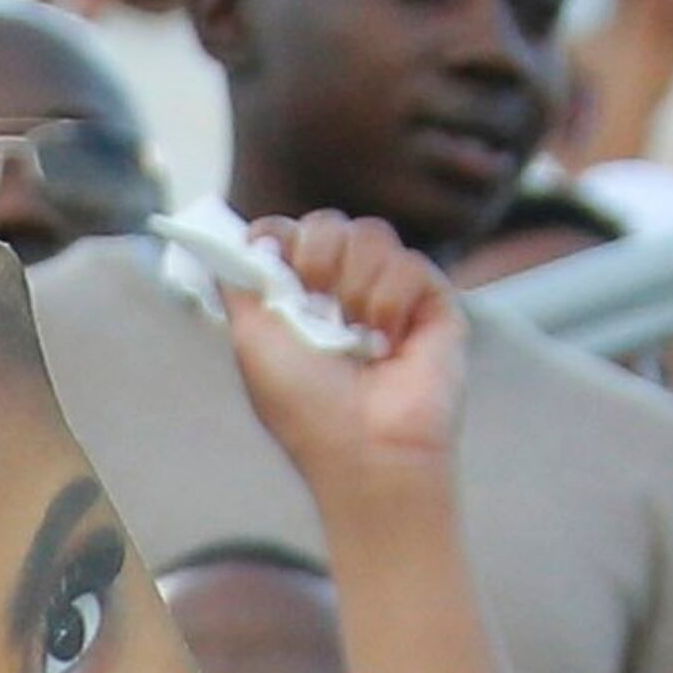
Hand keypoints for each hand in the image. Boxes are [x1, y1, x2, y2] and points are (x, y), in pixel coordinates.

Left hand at [226, 212, 465, 504]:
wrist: (366, 448)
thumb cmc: (305, 407)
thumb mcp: (252, 343)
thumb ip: (242, 287)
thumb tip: (240, 239)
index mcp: (294, 303)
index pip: (287, 235)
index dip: (279, 237)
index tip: (273, 260)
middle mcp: (339, 293)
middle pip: (328, 224)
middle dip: (317, 255)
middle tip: (318, 303)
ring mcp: (387, 293)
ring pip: (370, 234)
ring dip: (354, 284)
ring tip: (357, 335)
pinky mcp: (432, 299)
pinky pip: (411, 262)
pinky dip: (391, 303)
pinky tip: (389, 343)